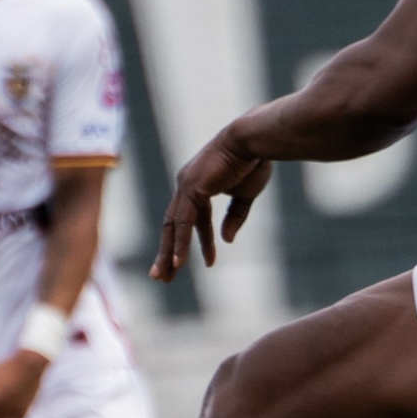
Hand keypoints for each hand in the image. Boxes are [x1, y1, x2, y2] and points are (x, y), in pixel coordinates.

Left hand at [155, 125, 273, 280]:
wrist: (254, 140)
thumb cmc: (253, 162)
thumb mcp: (245, 196)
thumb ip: (235, 217)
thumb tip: (226, 239)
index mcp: (198, 186)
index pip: (192, 220)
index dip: (199, 242)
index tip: (210, 262)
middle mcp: (187, 185)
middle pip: (173, 225)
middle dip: (168, 251)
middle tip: (162, 276)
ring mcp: (186, 186)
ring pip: (173, 227)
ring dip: (168, 253)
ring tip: (164, 277)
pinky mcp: (192, 188)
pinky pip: (183, 222)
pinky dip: (181, 243)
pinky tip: (178, 262)